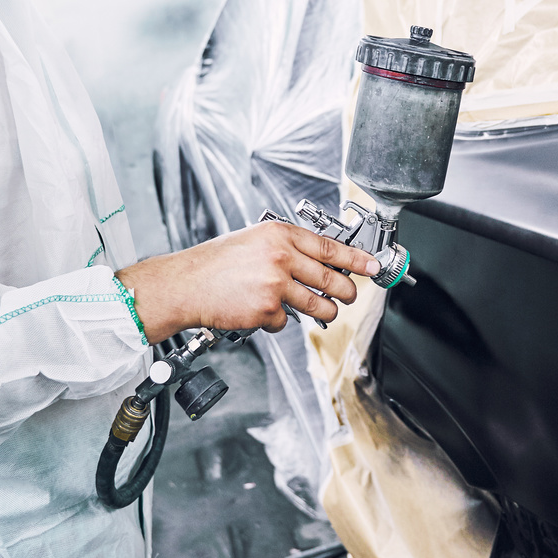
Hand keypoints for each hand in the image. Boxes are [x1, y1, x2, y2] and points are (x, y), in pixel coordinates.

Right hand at [115, 222, 380, 343]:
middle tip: (348, 295)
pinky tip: (259, 310)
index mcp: (279, 236)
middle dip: (347, 291)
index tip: (372, 265)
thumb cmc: (214, 263)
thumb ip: (285, 248)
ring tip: (320, 310)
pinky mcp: (267, 310)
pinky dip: (276, 320)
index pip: (330, 247)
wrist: (186, 284)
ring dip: (324, 311)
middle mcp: (281, 258)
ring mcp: (276, 285)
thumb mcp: (253, 241)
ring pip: (318, 305)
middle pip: (332, 278)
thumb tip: (318, 261)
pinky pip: (286, 321)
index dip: (356, 258)